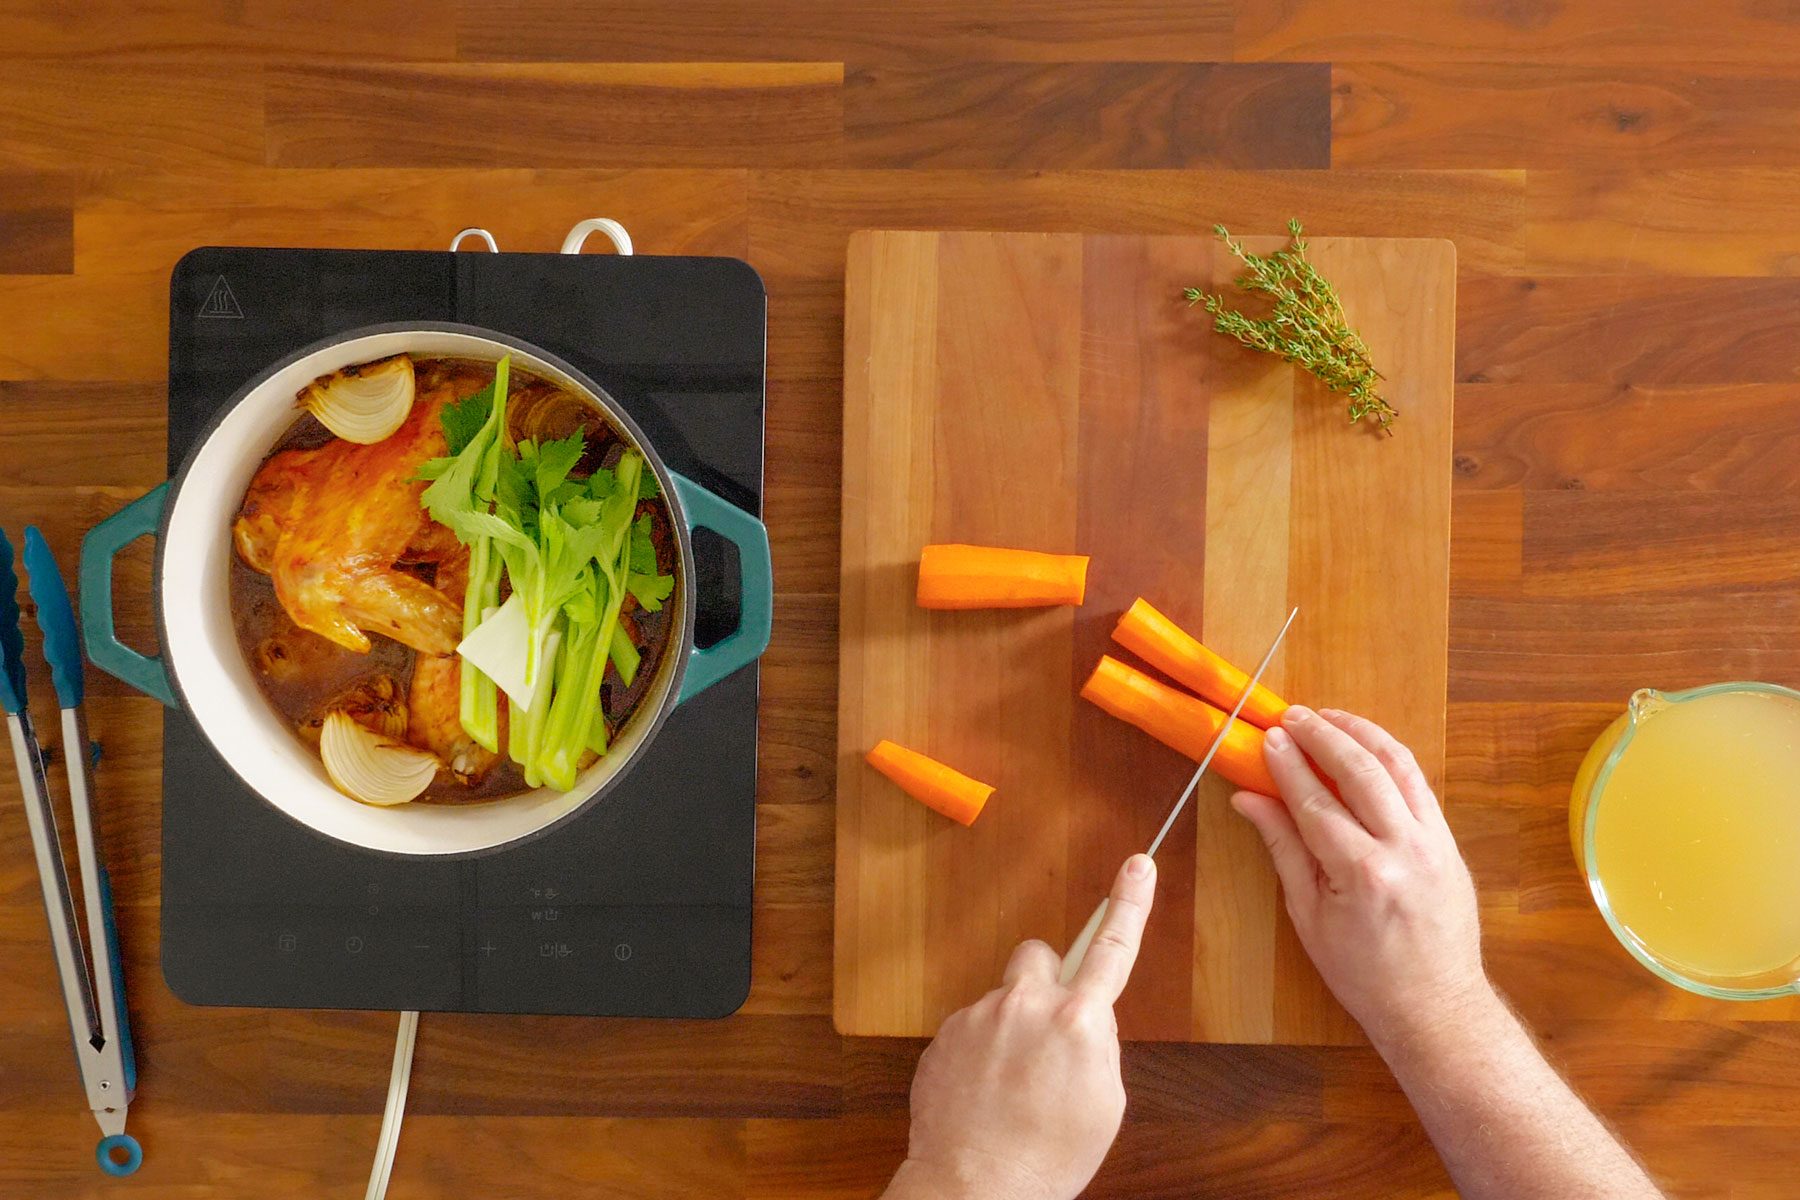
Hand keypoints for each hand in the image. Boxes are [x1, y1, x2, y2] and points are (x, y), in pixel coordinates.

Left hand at [885, 855, 1156, 1199]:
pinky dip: (979, 1053)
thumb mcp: (1104, 1104)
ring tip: (1010, 1086)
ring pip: (1002, 1001)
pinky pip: (971, 1028)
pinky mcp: (944, 1035)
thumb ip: (1098, 1047)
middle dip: (1046, 982)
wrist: (975, 1187)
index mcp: (1078, 1023)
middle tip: (1047, 1030)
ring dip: (1009, 1029)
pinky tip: (983, 1094)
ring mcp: (979, 1016)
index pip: (1112, 948)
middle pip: (1039, 956)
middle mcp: (1025, 1006)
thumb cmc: (1048, 1157)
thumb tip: (1085, 1024)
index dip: (1129, 903)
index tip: (1138, 864)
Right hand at [1231, 706, 1490, 1049]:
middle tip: (1293, 716)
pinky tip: (1366, 746)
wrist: (1435, 1004)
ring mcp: (1434, 842)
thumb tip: (1248, 799)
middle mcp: (1404, 848)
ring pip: (1399, 767)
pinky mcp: (1449, 841)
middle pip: (1360, 771)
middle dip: (1323, 735)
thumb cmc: (1362, 973)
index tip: (1267, 737)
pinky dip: (1390, 757)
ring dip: (1362, 734)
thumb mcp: (1308, 916)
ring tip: (1330, 717)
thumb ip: (1283, 848)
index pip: (1316, 802)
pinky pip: (1418, 785)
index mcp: (1362, 873)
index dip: (1288, 765)